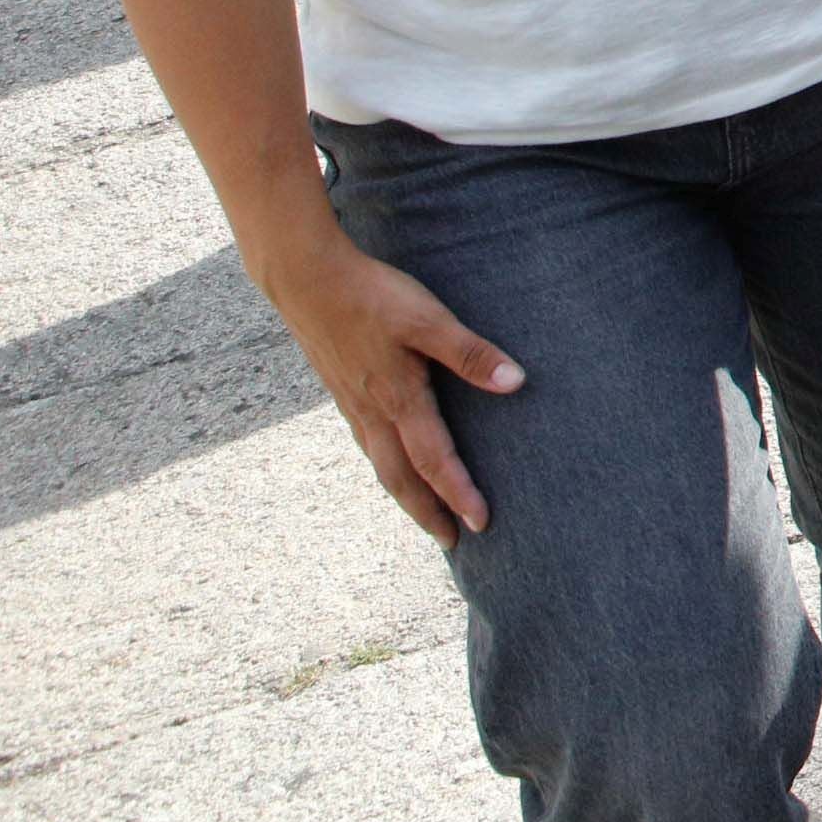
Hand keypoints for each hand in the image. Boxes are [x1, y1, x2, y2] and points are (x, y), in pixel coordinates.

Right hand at [271, 237, 524, 542]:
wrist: (306, 279)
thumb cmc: (372, 295)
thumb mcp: (429, 319)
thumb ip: (471, 353)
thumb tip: (516, 383)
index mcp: (398, 399)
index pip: (435, 460)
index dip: (459, 493)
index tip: (481, 523)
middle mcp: (371, 410)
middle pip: (401, 477)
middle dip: (428, 512)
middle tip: (451, 541)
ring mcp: (351, 403)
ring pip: (380, 463)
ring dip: (404, 493)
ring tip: (423, 512)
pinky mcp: (340, 390)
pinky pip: (366, 443)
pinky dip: (383, 465)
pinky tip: (388, 461)